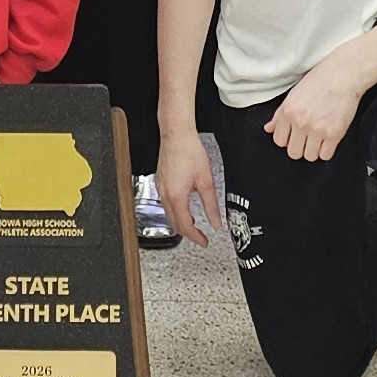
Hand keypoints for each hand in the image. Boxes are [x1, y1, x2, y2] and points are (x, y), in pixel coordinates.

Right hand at [154, 127, 220, 248]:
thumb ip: (211, 205)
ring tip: (194, 225)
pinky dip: (175, 211)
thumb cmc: (189, 152)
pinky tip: (183, 207)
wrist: (176, 134)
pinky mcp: (159, 182)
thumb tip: (216, 222)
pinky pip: (165, 204)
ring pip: (168, 215)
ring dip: (180, 223)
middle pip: (174, 224)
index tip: (204, 242)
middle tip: (200, 236)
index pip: (185, 227)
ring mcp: (160, 188)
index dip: (195, 238)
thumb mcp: (206, 181)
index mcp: (177, 197)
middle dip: (188, 233)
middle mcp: (165, 195)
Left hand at [265, 55, 369, 163]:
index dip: (286, 140)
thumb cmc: (319, 81)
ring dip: (313, 150)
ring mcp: (317, 129)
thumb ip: (279, 114)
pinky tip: (328, 140)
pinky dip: (326, 151)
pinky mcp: (334, 134)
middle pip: (293, 152)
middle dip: (299, 147)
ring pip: (309, 156)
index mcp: (288, 111)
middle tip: (306, 138)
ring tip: (318, 139)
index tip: (293, 136)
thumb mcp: (294, 94)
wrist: (343, 75)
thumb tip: (269, 129)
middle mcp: (300, 122)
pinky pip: (326, 155)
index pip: (279, 141)